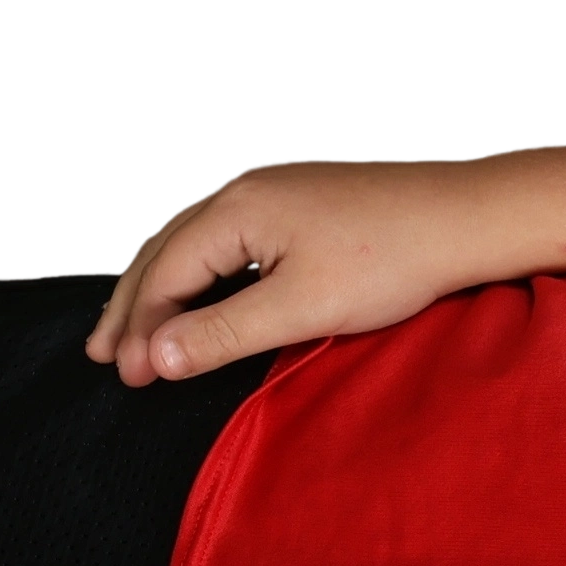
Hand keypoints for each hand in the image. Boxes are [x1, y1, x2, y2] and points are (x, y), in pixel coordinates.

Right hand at [84, 155, 500, 387]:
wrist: (462, 216)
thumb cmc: (392, 259)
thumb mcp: (302, 307)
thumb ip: (225, 333)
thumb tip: (156, 356)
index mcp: (232, 211)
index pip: (163, 276)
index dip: (140, 330)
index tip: (128, 377)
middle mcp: (237, 189)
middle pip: (163, 252)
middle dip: (131, 307)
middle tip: (103, 356)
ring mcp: (265, 188)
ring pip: (188, 241)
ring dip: (159, 287)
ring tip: (133, 328)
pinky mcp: (291, 198)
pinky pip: (220, 235)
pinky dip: (194, 268)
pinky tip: (193, 290)